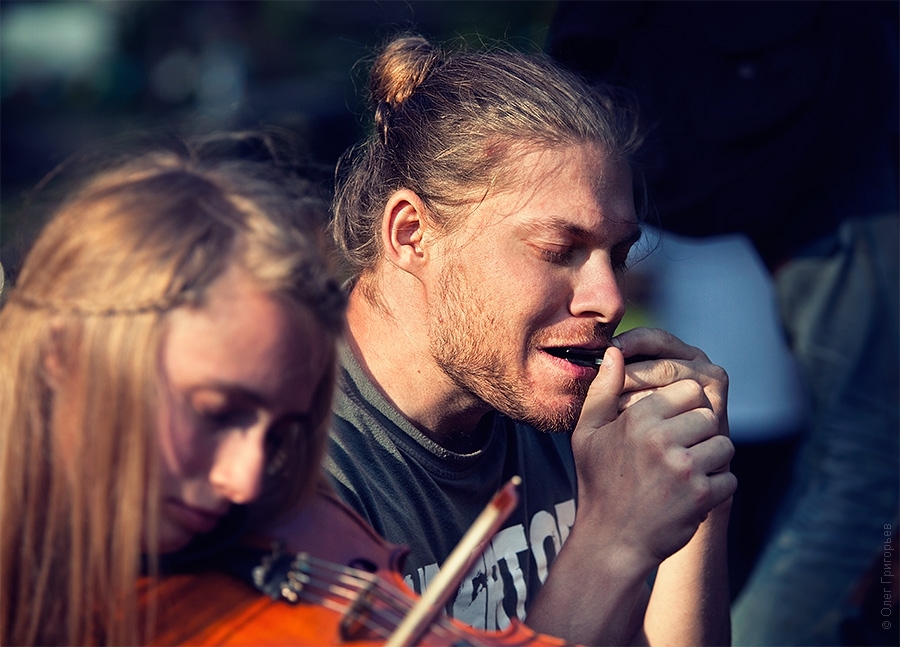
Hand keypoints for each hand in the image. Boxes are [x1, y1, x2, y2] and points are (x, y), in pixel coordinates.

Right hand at [569, 328, 735, 569]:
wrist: (610, 542)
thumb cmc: (597, 482)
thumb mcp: (588, 433)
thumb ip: (604, 390)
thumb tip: (615, 351)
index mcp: (638, 418)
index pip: (688, 390)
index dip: (683, 406)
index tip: (672, 424)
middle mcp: (662, 439)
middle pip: (709, 415)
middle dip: (699, 432)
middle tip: (678, 451)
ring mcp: (685, 469)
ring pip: (723, 445)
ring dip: (710, 459)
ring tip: (684, 473)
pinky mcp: (702, 496)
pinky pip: (730, 478)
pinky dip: (716, 488)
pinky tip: (689, 495)